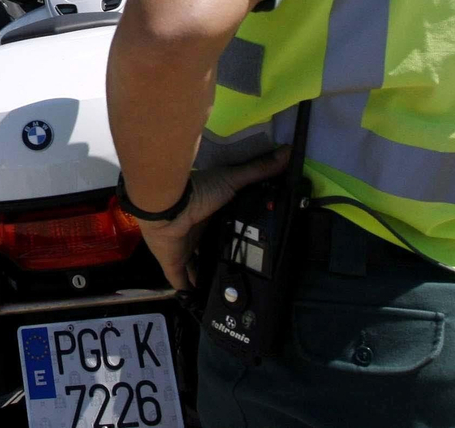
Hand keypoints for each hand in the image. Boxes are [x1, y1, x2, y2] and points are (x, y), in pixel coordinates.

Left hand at [134, 148, 290, 291]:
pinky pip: (182, 283)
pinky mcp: (172, 263)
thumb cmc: (198, 190)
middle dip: (221, 261)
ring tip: (224, 294)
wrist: (166, 203)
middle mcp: (195, 232)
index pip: (223, 229)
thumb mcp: (233, 180)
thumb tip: (289, 151)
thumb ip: (259, 170)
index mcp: (208, 214)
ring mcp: (182, 249)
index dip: (234, 238)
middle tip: (242, 277)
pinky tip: (200, 303)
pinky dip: (189, 293)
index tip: (252, 249)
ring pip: (196, 268)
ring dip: (206, 278)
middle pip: (210, 250)